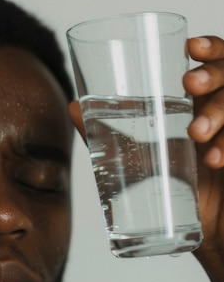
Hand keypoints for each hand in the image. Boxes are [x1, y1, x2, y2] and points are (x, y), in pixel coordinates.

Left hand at [69, 37, 223, 281]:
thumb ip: (110, 136)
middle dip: (213, 72)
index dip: (210, 48)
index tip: (190, 48)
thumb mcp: (141, 162)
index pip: (216, 61)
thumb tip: (73, 107)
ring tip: (195, 133)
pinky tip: (215, 160)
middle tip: (189, 85)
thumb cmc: (181, 193)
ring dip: (218, 111)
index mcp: (205, 105)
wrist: (210, 234)